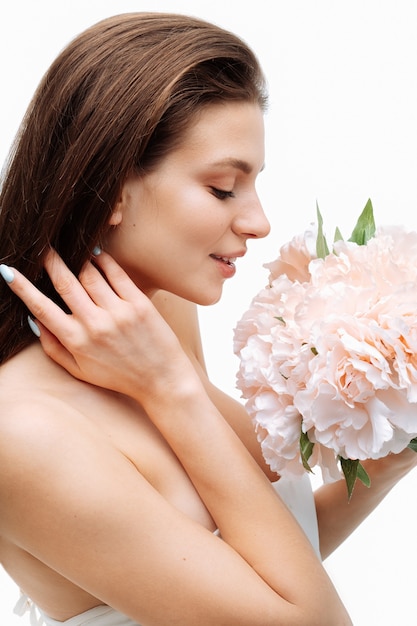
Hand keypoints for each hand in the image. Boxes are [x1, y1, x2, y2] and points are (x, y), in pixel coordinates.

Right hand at [1, 250, 196, 402]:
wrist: (161, 379)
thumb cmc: (119, 376)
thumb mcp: (80, 371)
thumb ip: (54, 347)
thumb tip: (34, 320)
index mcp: (76, 341)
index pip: (41, 307)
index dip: (22, 287)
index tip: (7, 271)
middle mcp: (95, 324)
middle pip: (64, 282)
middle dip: (49, 260)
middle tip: (41, 246)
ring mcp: (118, 312)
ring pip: (89, 274)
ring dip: (76, 258)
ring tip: (70, 248)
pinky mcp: (139, 303)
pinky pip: (116, 273)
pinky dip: (103, 260)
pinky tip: (96, 253)